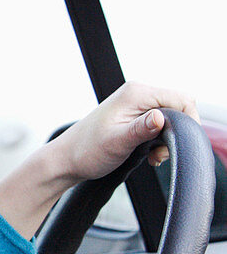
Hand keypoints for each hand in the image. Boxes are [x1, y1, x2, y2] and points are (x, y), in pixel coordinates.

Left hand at [0, 82, 199, 238]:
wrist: (66, 160)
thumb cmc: (87, 151)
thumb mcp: (117, 142)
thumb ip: (141, 129)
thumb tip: (160, 118)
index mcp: (136, 93)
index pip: (182, 99)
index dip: (188, 122)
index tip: (175, 144)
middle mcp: (137, 93)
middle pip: (178, 107)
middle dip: (176, 132)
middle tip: (159, 154)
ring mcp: (135, 104)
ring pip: (170, 117)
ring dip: (167, 138)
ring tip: (152, 156)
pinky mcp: (133, 116)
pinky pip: (158, 123)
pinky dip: (158, 139)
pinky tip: (149, 153)